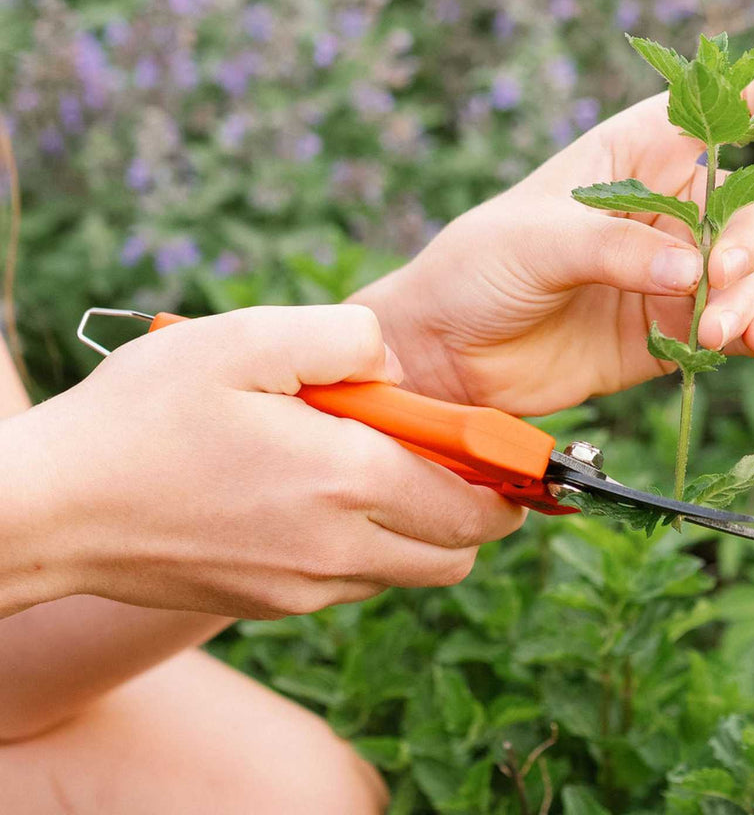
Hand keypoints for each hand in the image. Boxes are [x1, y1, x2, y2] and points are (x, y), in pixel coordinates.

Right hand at [4, 306, 524, 618]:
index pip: (474, 500)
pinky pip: (354, 581)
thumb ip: (348, 336)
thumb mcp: (250, 339)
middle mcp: (339, 550)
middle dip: (474, 507)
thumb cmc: (146, 416)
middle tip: (449, 452)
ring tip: (376, 461)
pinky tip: (322, 491)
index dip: (508, 474)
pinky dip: (368, 544)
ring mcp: (304, 589)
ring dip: (420, 525)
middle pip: (456, 553)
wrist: (52, 508)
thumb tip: (396, 361)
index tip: (512, 446)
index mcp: (349, 482)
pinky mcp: (271, 605)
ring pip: (408, 571)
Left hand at [356, 64, 753, 413]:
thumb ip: (611, 248)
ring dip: (747, 294)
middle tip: (718, 274)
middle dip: (750, 234)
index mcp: (633, 154)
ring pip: (749, 267)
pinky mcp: (672, 329)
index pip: (717, 106)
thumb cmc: (477, 268)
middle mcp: (665, 206)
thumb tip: (691, 273)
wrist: (446, 354)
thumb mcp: (534, 241)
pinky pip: (735, 325)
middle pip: (750, 200)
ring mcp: (672, 271)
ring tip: (711, 329)